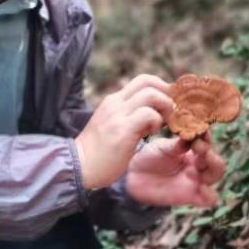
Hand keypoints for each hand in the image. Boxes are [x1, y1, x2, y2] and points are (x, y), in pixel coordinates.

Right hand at [74, 74, 173, 189]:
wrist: (77, 167)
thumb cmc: (98, 153)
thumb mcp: (112, 126)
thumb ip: (128, 117)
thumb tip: (151, 114)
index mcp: (113, 101)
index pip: (142, 80)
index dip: (161, 88)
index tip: (168, 105)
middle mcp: (115, 102)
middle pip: (148, 81)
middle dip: (167, 94)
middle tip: (172, 112)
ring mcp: (118, 114)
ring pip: (151, 94)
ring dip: (165, 108)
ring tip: (163, 125)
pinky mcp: (122, 129)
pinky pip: (149, 114)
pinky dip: (157, 122)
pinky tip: (152, 134)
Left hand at [125, 131, 227, 207]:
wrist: (134, 176)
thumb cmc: (150, 157)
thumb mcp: (163, 147)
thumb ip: (177, 144)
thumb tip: (190, 134)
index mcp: (193, 150)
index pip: (207, 142)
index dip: (206, 137)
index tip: (198, 131)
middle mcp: (198, 165)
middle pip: (216, 161)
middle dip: (211, 153)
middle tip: (199, 146)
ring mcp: (196, 181)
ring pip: (216, 175)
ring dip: (213, 167)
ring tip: (200, 161)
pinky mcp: (191, 196)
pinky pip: (208, 199)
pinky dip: (209, 195)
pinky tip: (202, 188)